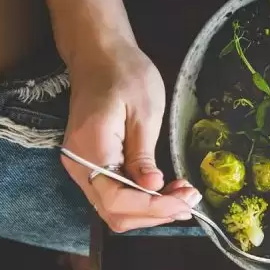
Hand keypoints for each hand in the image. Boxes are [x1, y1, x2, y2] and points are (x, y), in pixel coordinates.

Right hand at [59, 37, 200, 232]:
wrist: (99, 55)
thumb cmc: (125, 73)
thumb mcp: (144, 111)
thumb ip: (143, 154)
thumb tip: (153, 187)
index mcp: (92, 148)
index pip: (117, 199)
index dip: (153, 208)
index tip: (186, 201)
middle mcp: (79, 164)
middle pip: (114, 212)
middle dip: (155, 214)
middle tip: (190, 200)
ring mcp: (81, 166)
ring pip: (113, 208)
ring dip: (149, 210)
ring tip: (182, 196)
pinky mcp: (90, 164)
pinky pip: (112, 194)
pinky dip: (139, 200)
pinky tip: (165, 191)